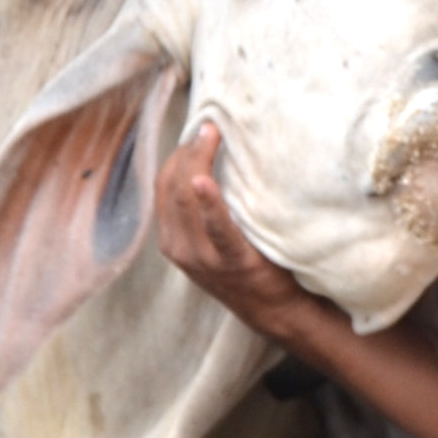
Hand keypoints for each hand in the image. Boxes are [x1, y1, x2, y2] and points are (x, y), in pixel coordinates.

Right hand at [155, 122, 318, 336]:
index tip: (199, 132)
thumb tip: (210, 160)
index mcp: (172, 240)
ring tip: (213, 136)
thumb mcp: (214, 240)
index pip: (164, 185)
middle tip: (211, 127)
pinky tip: (204, 180)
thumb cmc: (250, 266)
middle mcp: (180, 248)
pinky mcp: (231, 261)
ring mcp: (202, 257)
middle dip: (188, 151)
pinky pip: (215, 227)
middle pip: (173, 187)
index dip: (178, 155)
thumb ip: (205, 211)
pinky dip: (208, 202)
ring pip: (187, 198)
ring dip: (198, 161)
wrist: (274, 311)